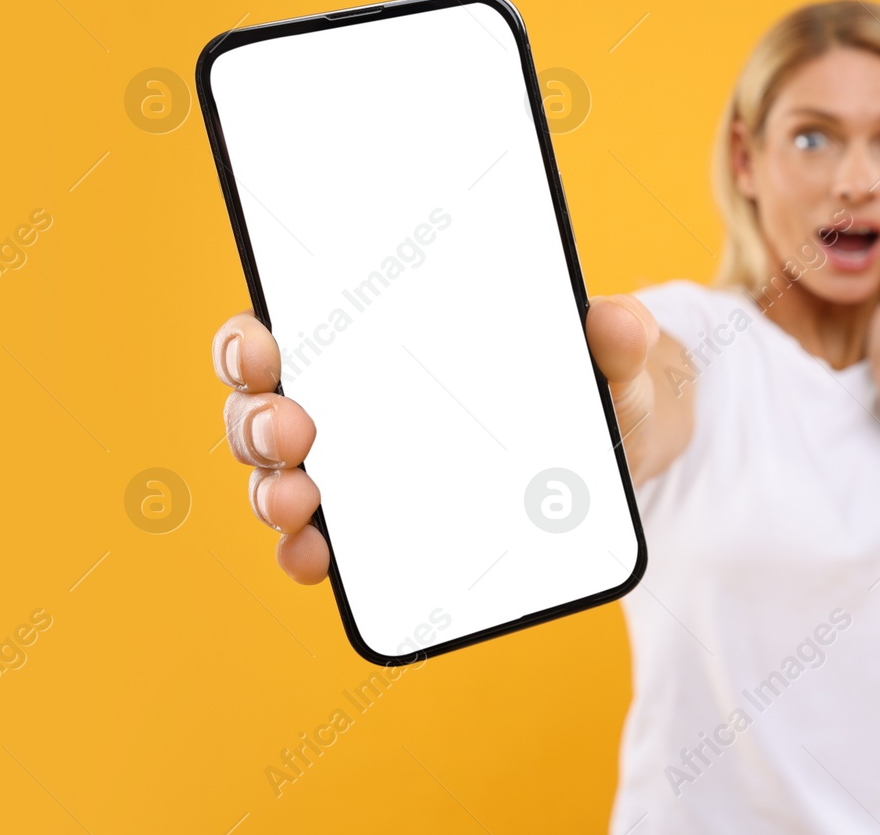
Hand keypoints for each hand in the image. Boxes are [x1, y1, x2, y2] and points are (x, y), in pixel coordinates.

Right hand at [210, 295, 660, 585]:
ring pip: (280, 476)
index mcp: (387, 333)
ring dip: (271, 490)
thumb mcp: (615, 356)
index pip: (288, 325)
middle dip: (259, 419)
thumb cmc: (591, 376)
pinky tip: (318, 559)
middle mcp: (353, 397)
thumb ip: (619, 338)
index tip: (264, 345)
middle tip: (293, 430)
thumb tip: (619, 319)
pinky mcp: (382, 528)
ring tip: (301, 501)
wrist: (624, 439)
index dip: (255, 336)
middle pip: (265, 405)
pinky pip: (321, 542)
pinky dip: (306, 552)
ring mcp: (361, 467)